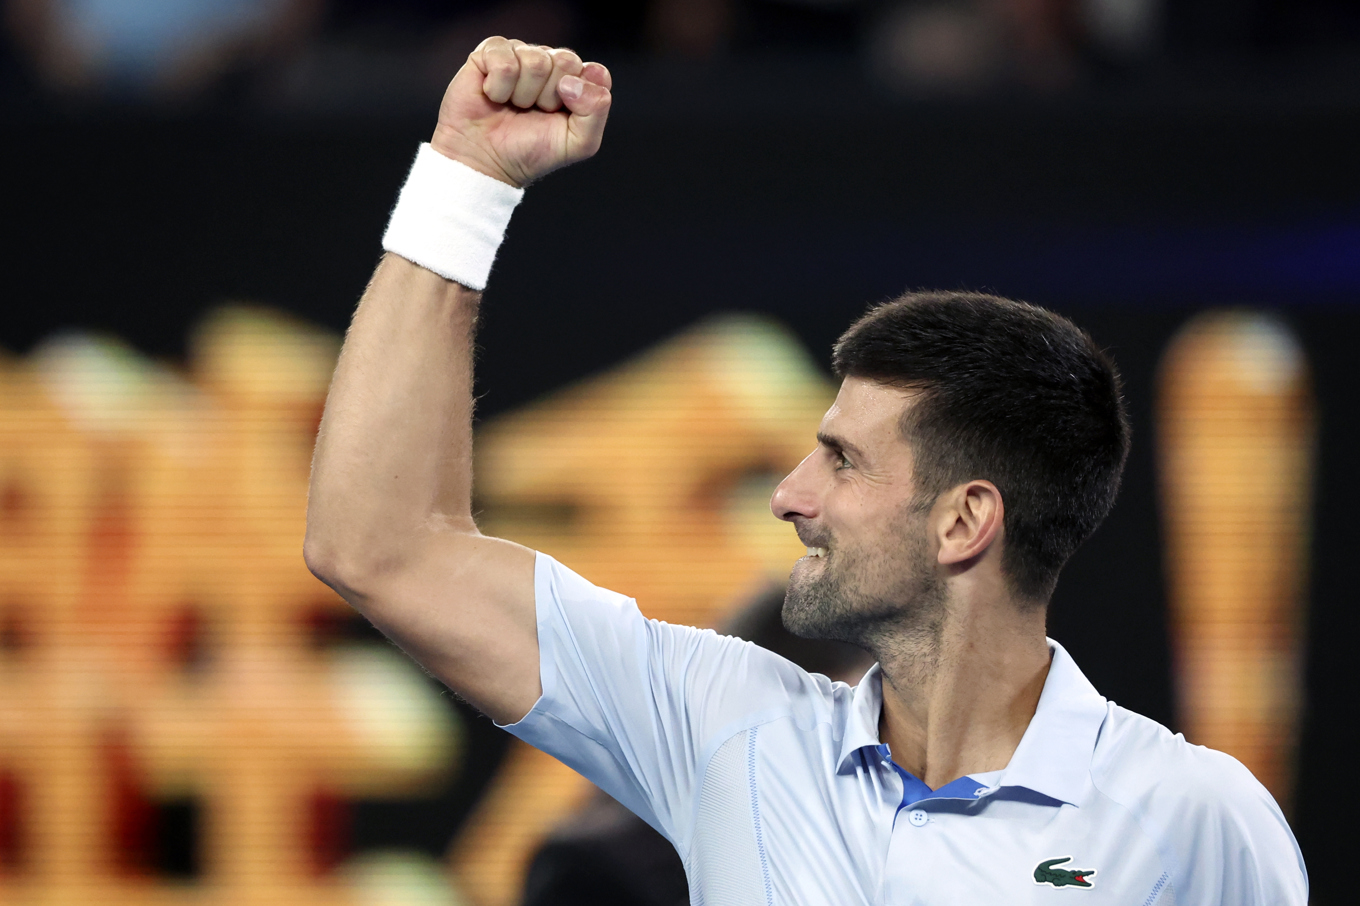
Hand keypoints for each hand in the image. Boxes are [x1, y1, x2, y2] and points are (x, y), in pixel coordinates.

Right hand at [430, 37, 612, 187]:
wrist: (485, 162)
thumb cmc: (530, 151)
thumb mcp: (578, 143)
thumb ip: (596, 111)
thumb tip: (572, 81)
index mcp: (574, 82)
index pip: (595, 73)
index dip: (580, 97)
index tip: (561, 116)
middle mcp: (550, 63)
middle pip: (566, 61)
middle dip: (550, 96)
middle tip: (534, 112)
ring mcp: (520, 54)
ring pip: (536, 60)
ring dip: (523, 95)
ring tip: (513, 107)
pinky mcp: (490, 52)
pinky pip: (505, 60)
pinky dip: (499, 87)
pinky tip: (493, 96)